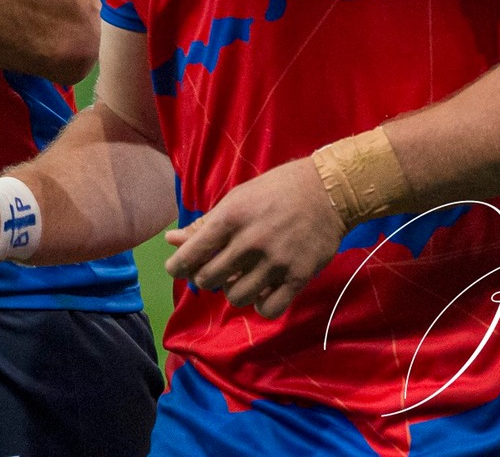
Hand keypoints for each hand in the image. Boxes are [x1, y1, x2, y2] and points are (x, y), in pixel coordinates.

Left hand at [162, 159, 344, 319]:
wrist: (328, 191)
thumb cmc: (276, 191)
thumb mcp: (236, 198)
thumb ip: (205, 224)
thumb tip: (171, 240)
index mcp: (230, 218)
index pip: (191, 254)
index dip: (177, 267)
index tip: (177, 269)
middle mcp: (250, 242)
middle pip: (208, 280)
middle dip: (205, 278)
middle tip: (215, 270)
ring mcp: (275, 262)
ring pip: (235, 297)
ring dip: (233, 291)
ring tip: (241, 278)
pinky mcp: (298, 277)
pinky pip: (268, 309)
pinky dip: (261, 304)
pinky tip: (263, 290)